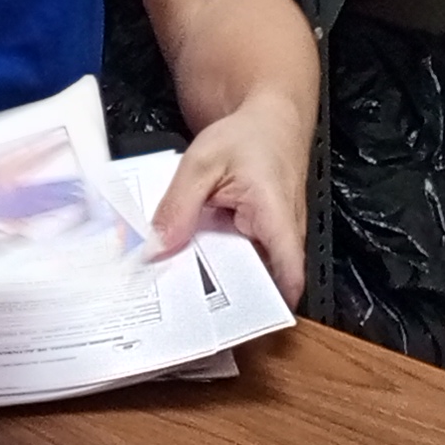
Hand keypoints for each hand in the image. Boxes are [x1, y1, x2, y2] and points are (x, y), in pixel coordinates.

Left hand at [157, 104, 308, 302]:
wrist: (269, 118)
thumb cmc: (247, 136)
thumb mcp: (202, 163)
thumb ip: (179, 206)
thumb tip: (158, 248)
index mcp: (276, 218)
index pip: (286, 275)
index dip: (264, 306)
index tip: (229, 326)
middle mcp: (280, 236)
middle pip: (255, 282)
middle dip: (219, 300)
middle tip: (177, 313)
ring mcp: (268, 239)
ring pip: (241, 272)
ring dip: (211, 281)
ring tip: (171, 294)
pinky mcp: (254, 236)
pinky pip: (233, 258)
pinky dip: (209, 261)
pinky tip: (180, 264)